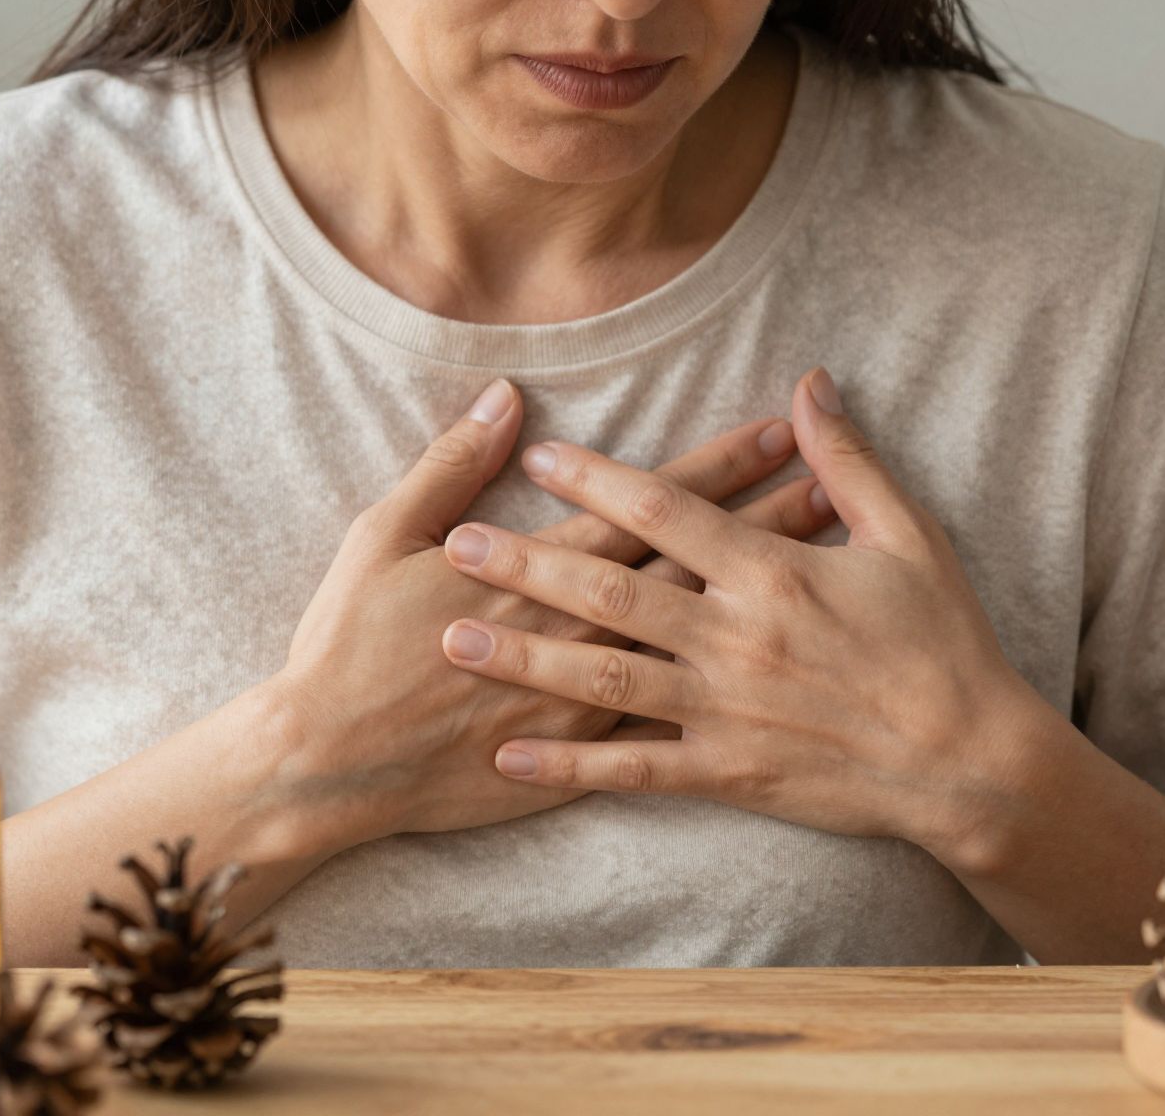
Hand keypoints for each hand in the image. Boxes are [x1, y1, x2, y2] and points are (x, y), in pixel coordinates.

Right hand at [258, 377, 837, 858]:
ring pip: (699, 644)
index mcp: (539, 571)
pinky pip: (666, 732)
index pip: (652, 506)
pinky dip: (724, 703)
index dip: (719, 467)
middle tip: (837, 487)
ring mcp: (586, 700)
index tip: (780, 432)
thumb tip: (507, 400)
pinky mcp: (579, 758)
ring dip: (763, 606)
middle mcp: (582, 633)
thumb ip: (452, 466)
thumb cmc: (347, 644)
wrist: (327, 764)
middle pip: (696, 569)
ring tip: (828, 574)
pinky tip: (775, 688)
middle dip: (767, 524)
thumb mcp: (385, 535)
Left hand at [432, 369, 1066, 873]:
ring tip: (455, 640)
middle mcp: (736, 639)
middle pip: (612, 593)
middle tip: (458, 545)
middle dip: (528, 565)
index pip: (667, 514)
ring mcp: (725, 710)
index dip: (599, 482)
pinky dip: (569, 765)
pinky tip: (509, 756)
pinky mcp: (728, 773)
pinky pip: (633, 771)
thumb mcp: (910, 538)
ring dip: (526, 658)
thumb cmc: (944, 645)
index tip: (542, 458)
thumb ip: (849, 461)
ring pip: (605, 680)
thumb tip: (809, 383)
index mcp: (774, 574)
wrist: (972, 766)